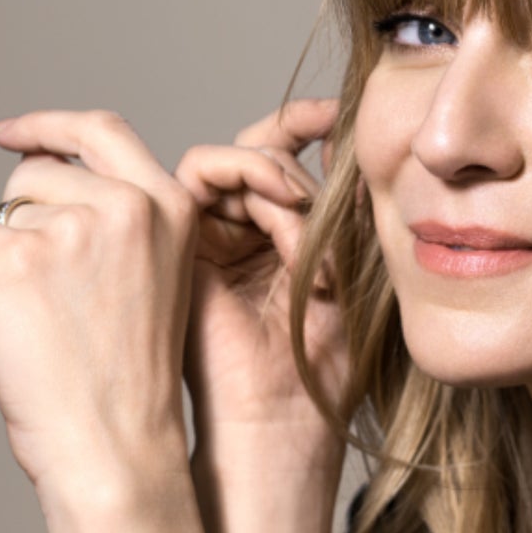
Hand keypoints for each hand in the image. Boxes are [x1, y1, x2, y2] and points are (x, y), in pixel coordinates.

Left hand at [0, 110, 197, 498]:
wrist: (116, 445)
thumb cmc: (128, 379)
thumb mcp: (150, 280)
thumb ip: (113, 227)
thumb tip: (28, 184)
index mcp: (172, 207)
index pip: (101, 132)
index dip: (48, 126)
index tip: (8, 134)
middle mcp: (128, 206)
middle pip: (36, 174)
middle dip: (15, 220)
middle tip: (18, 284)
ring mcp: (74, 227)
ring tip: (8, 320)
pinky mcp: (18, 255)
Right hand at [173, 98, 348, 449]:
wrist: (280, 420)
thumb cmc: (323, 367)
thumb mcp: (351, 270)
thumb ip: (344, 210)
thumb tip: (344, 139)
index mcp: (278, 238)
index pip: (281, 157)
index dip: (304, 122)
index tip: (337, 112)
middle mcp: (239, 232)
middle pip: (257, 151)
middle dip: (297, 162)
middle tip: (327, 201)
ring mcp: (207, 237)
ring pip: (234, 159)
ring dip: (279, 178)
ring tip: (307, 228)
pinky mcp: (180, 241)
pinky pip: (201, 172)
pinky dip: (249, 177)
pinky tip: (282, 213)